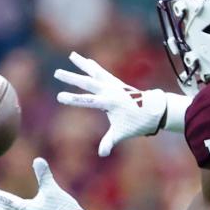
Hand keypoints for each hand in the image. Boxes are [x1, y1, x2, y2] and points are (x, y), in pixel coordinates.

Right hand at [55, 52, 169, 156]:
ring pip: (95, 72)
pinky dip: (93, 67)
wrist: (153, 111)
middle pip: (88, 83)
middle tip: (56, 72)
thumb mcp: (122, 133)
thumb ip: (110, 141)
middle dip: (72, 78)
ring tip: (72, 55)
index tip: (59, 96)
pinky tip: (86, 61)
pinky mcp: (116, 82)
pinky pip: (102, 73)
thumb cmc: (136, 123)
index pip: (88, 101)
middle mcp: (111, 91)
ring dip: (82, 64)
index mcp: (110, 103)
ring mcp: (114, 85)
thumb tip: (103, 154)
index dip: (73, 99)